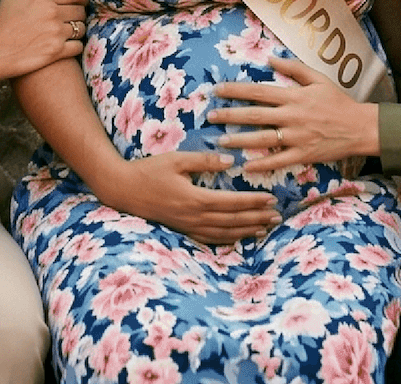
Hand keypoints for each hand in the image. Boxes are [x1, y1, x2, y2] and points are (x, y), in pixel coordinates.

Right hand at [0, 0, 87, 76]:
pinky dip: (75, 46)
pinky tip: (66, 46)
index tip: (81, 2)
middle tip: (71, 19)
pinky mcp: (56, 52)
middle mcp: (52, 13)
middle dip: (78, 14)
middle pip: (80, 11)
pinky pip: (78, 46)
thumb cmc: (0, 23)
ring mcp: (55, 33)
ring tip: (68, 33)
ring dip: (77, 30)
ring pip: (81, 29)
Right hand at [96, 152, 278, 244]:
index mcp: (194, 198)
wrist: (123, 190)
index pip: (232, 202)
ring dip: (246, 231)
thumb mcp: (176, 159)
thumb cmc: (149, 170)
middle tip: (277, 216)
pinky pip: (209, 239)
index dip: (253, 202)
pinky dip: (228, 240)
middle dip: (257, 218)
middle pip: (232, 221)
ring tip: (265, 228)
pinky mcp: (182, 229)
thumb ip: (204, 160)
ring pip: (224, 233)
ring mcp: (188, 226)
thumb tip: (230, 160)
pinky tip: (239, 238)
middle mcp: (194, 216)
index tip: (271, 199)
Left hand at [210, 56, 380, 170]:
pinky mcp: (303, 154)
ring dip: (239, 141)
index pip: (258, 91)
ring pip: (262, 139)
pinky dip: (261, 165)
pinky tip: (245, 167)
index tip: (217, 90)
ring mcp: (296, 136)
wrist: (360, 127)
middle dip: (230, 115)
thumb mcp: (318, 79)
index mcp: (293, 96)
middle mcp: (292, 116)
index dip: (236, 90)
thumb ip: (294, 68)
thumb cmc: (338, 102)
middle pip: (254, 115)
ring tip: (221, 142)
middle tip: (211, 116)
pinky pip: (278, 160)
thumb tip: (270, 59)